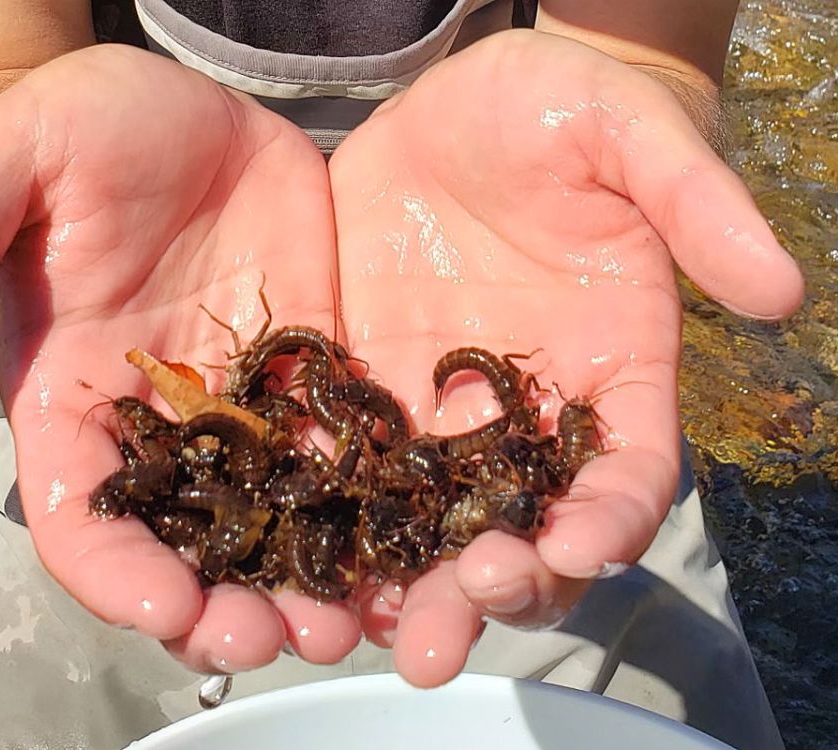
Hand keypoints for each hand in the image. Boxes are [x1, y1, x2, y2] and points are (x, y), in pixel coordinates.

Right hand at [0, 45, 361, 672]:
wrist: (196, 110)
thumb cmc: (90, 123)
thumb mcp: (16, 157)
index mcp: (72, 397)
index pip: (79, 515)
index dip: (115, 574)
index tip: (168, 612)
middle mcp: (158, 423)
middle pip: (184, 544)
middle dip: (225, 605)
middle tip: (280, 640)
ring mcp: (241, 405)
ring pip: (269, 520)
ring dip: (305, 579)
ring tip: (352, 620)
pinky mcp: (308, 374)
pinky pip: (337, 454)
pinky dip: (364, 507)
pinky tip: (401, 543)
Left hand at [329, 29, 802, 685]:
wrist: (458, 105)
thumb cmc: (558, 108)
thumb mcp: (628, 133)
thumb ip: (695, 204)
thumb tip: (782, 290)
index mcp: (611, 367)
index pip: (629, 469)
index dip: (612, 519)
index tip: (578, 551)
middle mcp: (529, 409)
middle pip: (526, 525)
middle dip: (496, 586)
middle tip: (447, 634)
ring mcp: (444, 407)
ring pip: (438, 520)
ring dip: (414, 584)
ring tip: (378, 631)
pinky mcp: (370, 387)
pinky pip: (356, 466)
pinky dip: (342, 519)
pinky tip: (310, 561)